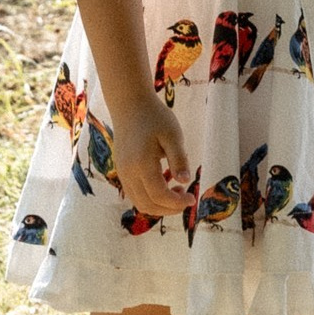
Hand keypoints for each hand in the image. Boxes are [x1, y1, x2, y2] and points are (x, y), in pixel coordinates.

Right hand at [114, 98, 193, 215]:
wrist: (130, 105)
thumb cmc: (155, 117)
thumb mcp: (173, 134)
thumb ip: (179, 158)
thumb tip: (185, 180)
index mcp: (141, 163)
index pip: (158, 195)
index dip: (176, 203)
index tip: (192, 198)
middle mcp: (128, 172)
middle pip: (147, 204)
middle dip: (168, 209)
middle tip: (186, 199)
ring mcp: (122, 173)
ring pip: (139, 202)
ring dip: (159, 206)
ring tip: (176, 193)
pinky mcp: (122, 171)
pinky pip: (134, 194)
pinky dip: (149, 198)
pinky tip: (164, 187)